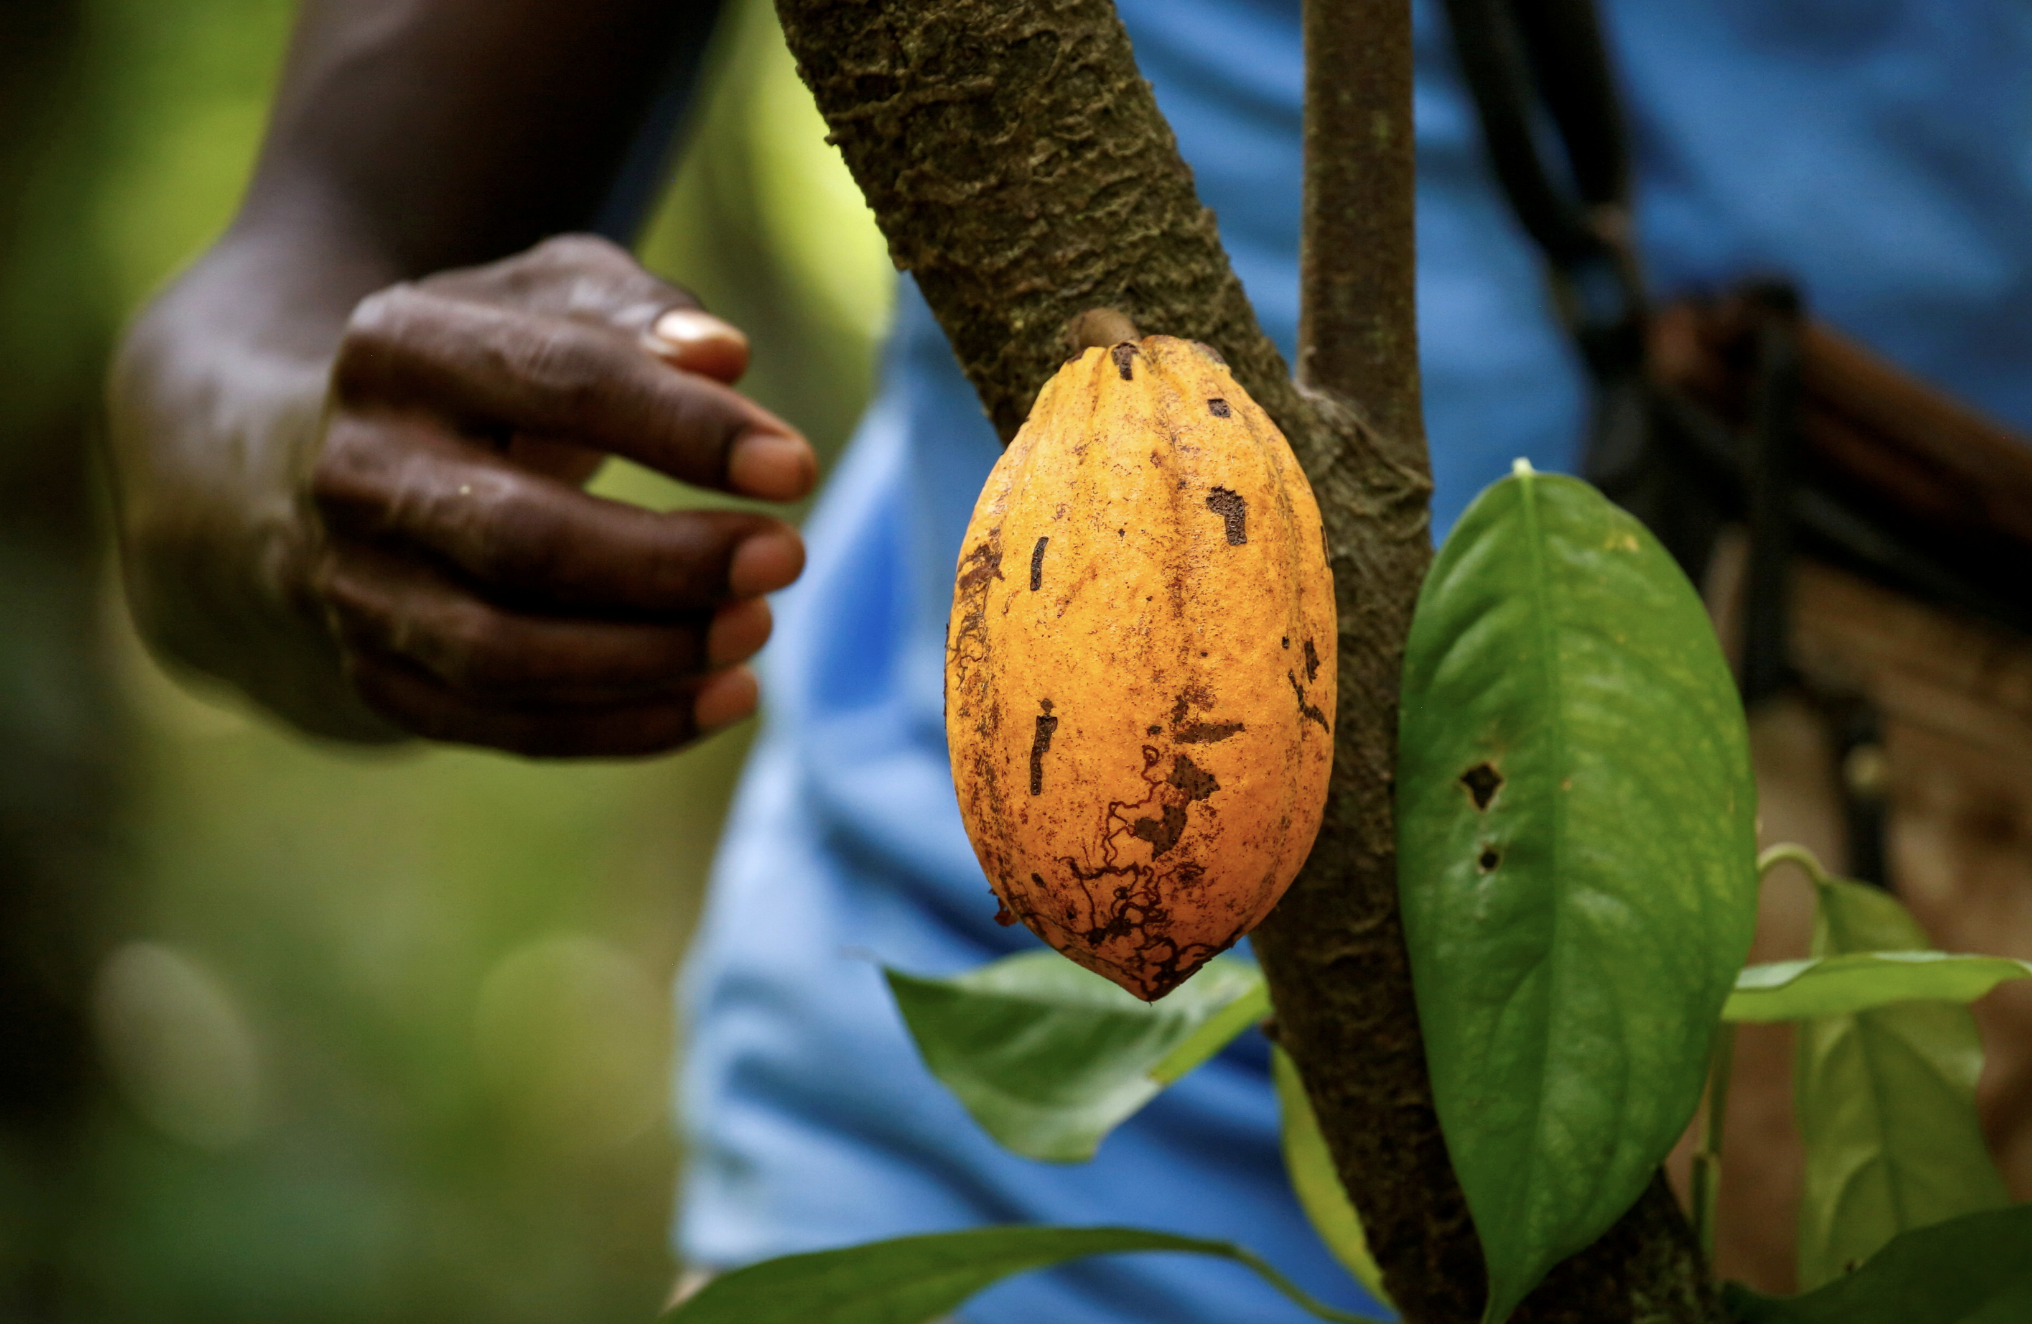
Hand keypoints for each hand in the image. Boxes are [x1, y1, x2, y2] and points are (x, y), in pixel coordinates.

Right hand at [306, 234, 813, 756]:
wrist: (327, 456)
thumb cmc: (490, 366)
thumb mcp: (550, 299)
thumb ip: (637, 311)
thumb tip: (724, 357)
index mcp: (400, 349)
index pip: (560, 384)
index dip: (686, 430)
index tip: (796, 468)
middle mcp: (357, 472)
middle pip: (524, 541)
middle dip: (672, 563)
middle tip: (787, 558)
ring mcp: (355, 588)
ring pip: (506, 654)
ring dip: (651, 656)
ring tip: (757, 628)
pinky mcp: (378, 678)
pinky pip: (506, 726)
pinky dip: (626, 726)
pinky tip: (725, 697)